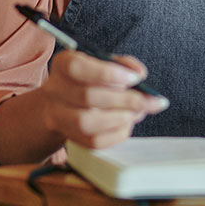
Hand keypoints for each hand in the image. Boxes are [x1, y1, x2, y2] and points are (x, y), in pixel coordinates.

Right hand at [37, 51, 168, 150]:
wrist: (64, 103)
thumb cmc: (89, 80)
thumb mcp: (102, 63)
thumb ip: (122, 64)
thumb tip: (139, 74)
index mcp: (63, 64)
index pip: (77, 67)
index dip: (108, 73)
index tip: (136, 78)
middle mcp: (55, 90)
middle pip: (87, 97)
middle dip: (125, 100)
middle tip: (149, 101)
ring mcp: (59, 116)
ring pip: (87, 122)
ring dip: (120, 118)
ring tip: (138, 112)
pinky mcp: (70, 137)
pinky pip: (94, 141)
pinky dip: (117, 133)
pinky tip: (127, 123)